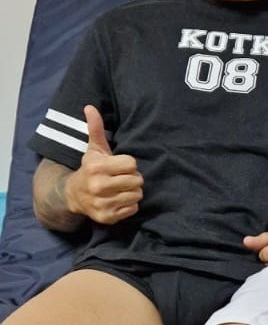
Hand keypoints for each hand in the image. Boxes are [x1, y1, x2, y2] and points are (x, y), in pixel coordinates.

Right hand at [65, 105, 143, 223]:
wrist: (74, 196)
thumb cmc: (90, 169)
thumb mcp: (93, 149)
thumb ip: (95, 128)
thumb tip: (90, 107)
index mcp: (97, 168)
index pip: (132, 164)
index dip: (128, 164)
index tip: (118, 166)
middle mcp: (99, 186)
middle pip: (137, 180)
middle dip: (132, 178)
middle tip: (120, 179)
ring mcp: (103, 203)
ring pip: (137, 195)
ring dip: (132, 191)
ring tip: (120, 189)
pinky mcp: (108, 217)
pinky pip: (133, 208)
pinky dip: (129, 205)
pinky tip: (118, 200)